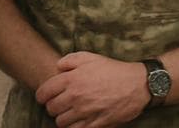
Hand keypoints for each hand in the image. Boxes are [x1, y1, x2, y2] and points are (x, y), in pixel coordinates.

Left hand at [35, 52, 149, 127]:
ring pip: (61, 122)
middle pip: (51, 109)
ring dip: (62, 118)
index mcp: (72, 80)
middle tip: (59, 104)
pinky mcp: (95, 124)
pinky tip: (78, 121)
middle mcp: (76, 97)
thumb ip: (70, 60)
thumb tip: (57, 67)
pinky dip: (74, 127)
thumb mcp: (90, 57)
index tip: (44, 97)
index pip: (44, 93)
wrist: (136, 85)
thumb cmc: (112, 70)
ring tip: (69, 113)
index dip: (41, 96)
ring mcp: (85, 112)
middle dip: (53, 106)